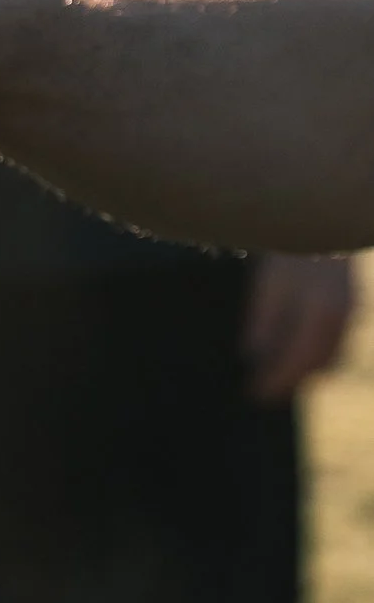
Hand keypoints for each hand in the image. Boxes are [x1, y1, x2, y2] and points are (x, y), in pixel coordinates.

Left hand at [242, 251, 355, 402]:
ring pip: (330, 356)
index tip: (252, 391)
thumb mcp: (269, 277)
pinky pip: (335, 342)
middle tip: (260, 390)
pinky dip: (315, 355)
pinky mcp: (350, 305)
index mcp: (320, 308)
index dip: (274, 379)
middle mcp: (341, 312)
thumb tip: (253, 355)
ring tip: (273, 376)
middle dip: (288, 379)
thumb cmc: (287, 241)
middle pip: (316, 363)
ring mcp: (349, 309)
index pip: (297, 359)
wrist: (323, 211)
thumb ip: (264, 317)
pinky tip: (291, 355)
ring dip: (303, 371)